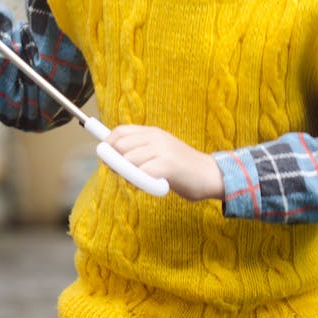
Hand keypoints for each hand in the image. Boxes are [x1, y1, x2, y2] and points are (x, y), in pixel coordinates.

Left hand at [104, 125, 223, 201]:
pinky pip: (142, 174)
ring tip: (142, 182)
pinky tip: (152, 186)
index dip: (108, 144)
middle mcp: (156, 137)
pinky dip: (141, 183)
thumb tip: (112, 158)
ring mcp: (162, 150)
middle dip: (115, 162)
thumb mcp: (160, 153)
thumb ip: (141, 152)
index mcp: (153, 132)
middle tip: (125, 175)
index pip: (120, 131)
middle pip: (120, 145)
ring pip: (128, 160)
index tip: (106, 158)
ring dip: (129, 175)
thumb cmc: (182, 169)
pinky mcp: (168, 165)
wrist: (210, 175)